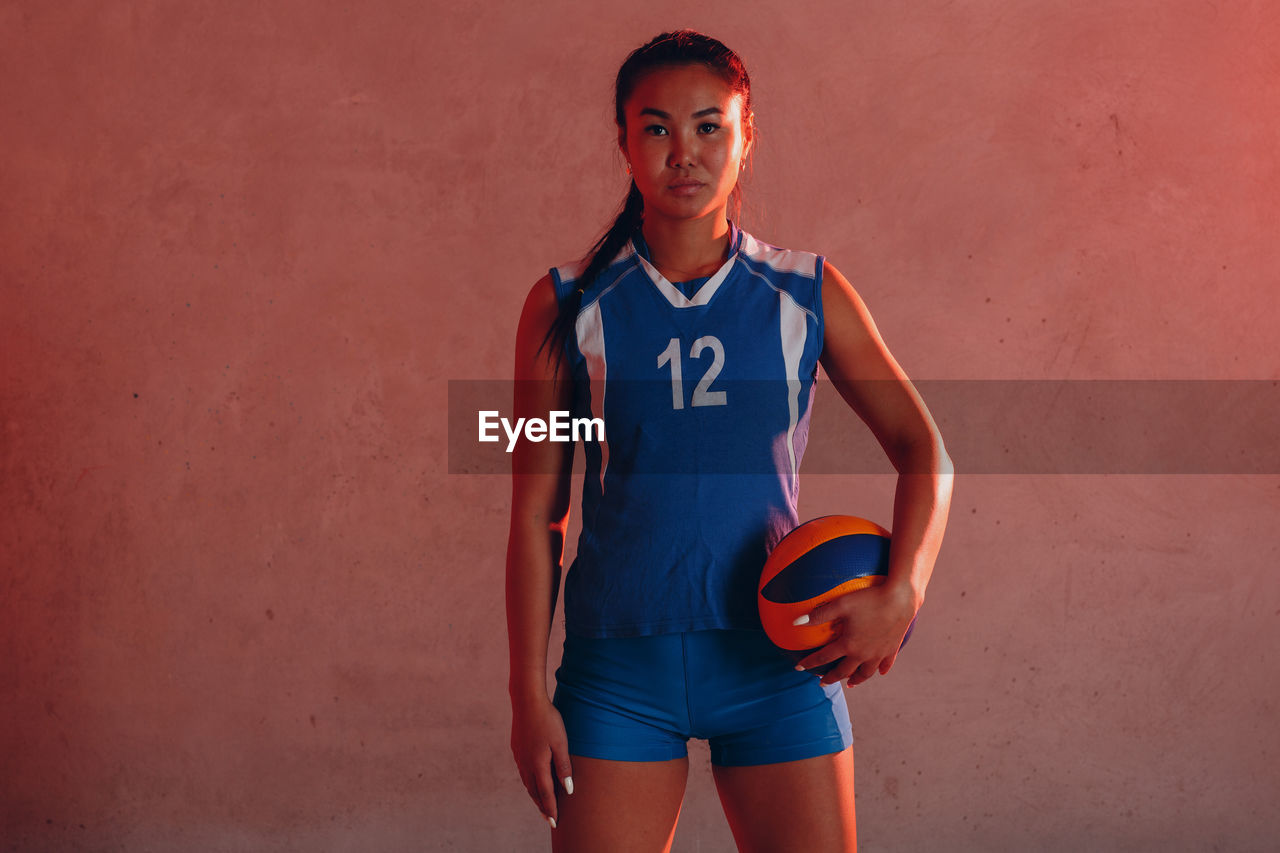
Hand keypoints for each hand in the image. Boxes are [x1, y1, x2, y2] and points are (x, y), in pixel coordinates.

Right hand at [510, 693, 574, 828]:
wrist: (527, 701)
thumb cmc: (548, 720)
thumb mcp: (561, 743)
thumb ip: (564, 767)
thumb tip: (568, 790)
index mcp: (538, 765)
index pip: (546, 793)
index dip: (551, 808)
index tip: (554, 822)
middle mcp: (526, 764)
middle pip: (534, 792)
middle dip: (542, 806)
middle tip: (549, 818)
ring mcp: (519, 756)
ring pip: (527, 783)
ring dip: (535, 795)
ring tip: (541, 804)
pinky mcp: (516, 749)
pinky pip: (523, 772)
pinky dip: (529, 782)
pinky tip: (532, 781)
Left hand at [793, 582, 918, 686]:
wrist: (901, 599)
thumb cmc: (869, 599)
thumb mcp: (841, 604)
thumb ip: (819, 614)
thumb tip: (796, 622)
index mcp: (849, 645)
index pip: (824, 657)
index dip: (810, 663)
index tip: (799, 667)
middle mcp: (863, 654)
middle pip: (844, 671)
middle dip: (831, 678)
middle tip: (822, 682)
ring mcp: (879, 654)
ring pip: (865, 673)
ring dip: (856, 679)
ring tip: (850, 683)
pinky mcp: (892, 649)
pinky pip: (885, 665)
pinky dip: (880, 670)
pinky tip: (879, 672)